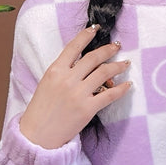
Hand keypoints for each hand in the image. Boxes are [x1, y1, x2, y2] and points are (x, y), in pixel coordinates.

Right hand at [19, 26, 131, 148]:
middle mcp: (68, 79)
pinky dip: (121, 89)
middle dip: (108, 49)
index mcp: (55, 70)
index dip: (86, 35)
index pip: (74, 47)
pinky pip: (109, 95)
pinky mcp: (88, 109)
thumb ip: (62, 73)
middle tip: (117, 46)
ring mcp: (78, 94)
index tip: (96, 29)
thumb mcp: (46, 84)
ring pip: (104, 73)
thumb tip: (81, 67)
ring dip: (118, 66)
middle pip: (93, 58)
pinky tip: (128, 85)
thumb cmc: (40, 111)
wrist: (37, 135)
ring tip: (125, 63)